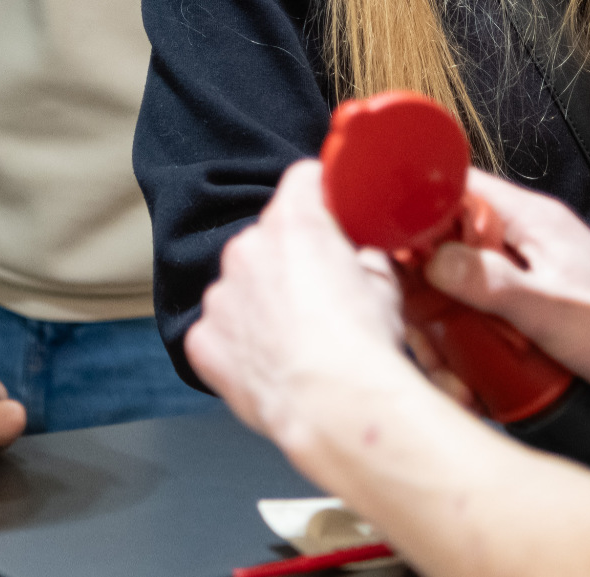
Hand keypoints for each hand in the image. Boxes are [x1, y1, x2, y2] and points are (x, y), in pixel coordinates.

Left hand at [186, 161, 410, 445]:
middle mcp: (247, 250)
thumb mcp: (387, 284)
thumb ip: (364, 256)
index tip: (330, 212)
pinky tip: (272, 363)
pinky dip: (241, 343)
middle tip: (323, 295)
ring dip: (263, 302)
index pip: (303, 180)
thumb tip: (361, 259)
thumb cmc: (363, 348)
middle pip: (269, 238)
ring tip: (299, 339)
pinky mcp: (203, 340)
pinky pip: (221, 331)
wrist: (335, 408)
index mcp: (294, 223)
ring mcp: (221, 296)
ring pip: (242, 286)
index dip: (322, 196)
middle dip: (292, 259)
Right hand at [424, 170, 589, 441]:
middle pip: (447, 239)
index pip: (458, 186)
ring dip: (444, 318)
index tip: (390, 238)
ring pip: (457, 280)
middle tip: (420, 316)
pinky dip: (466, 336)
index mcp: (533, 220)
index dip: (417, 206)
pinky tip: (470, 366)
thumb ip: (490, 282)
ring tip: (450, 355)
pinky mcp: (528, 307)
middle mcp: (526, 240)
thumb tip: (435, 260)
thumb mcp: (550, 309)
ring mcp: (526, 274)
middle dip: (424, 279)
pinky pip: (478, 310)